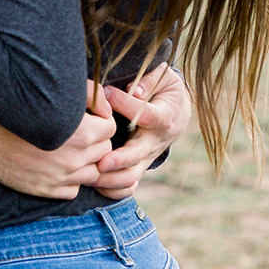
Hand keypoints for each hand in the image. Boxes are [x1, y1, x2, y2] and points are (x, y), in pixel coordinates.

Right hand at [0, 98, 118, 198]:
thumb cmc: (17, 105)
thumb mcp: (55, 92)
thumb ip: (88, 95)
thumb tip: (106, 107)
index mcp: (81, 133)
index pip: (110, 128)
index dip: (101, 120)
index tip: (90, 116)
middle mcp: (74, 158)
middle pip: (103, 151)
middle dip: (95, 140)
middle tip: (79, 131)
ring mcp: (60, 177)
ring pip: (91, 173)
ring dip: (85, 161)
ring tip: (69, 148)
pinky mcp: (46, 190)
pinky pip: (73, 190)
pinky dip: (70, 179)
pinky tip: (58, 165)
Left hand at [91, 65, 191, 198]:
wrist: (178, 112)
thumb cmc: (165, 90)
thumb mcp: (164, 78)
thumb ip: (150, 81)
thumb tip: (135, 91)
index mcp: (164, 117)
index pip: (145, 114)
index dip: (125, 104)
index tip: (105, 92)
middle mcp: (155, 141)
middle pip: (139, 155)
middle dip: (119, 160)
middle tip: (100, 162)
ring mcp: (146, 157)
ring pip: (132, 176)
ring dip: (111, 179)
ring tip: (90, 174)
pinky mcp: (138, 166)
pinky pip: (128, 186)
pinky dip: (112, 190)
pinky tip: (94, 183)